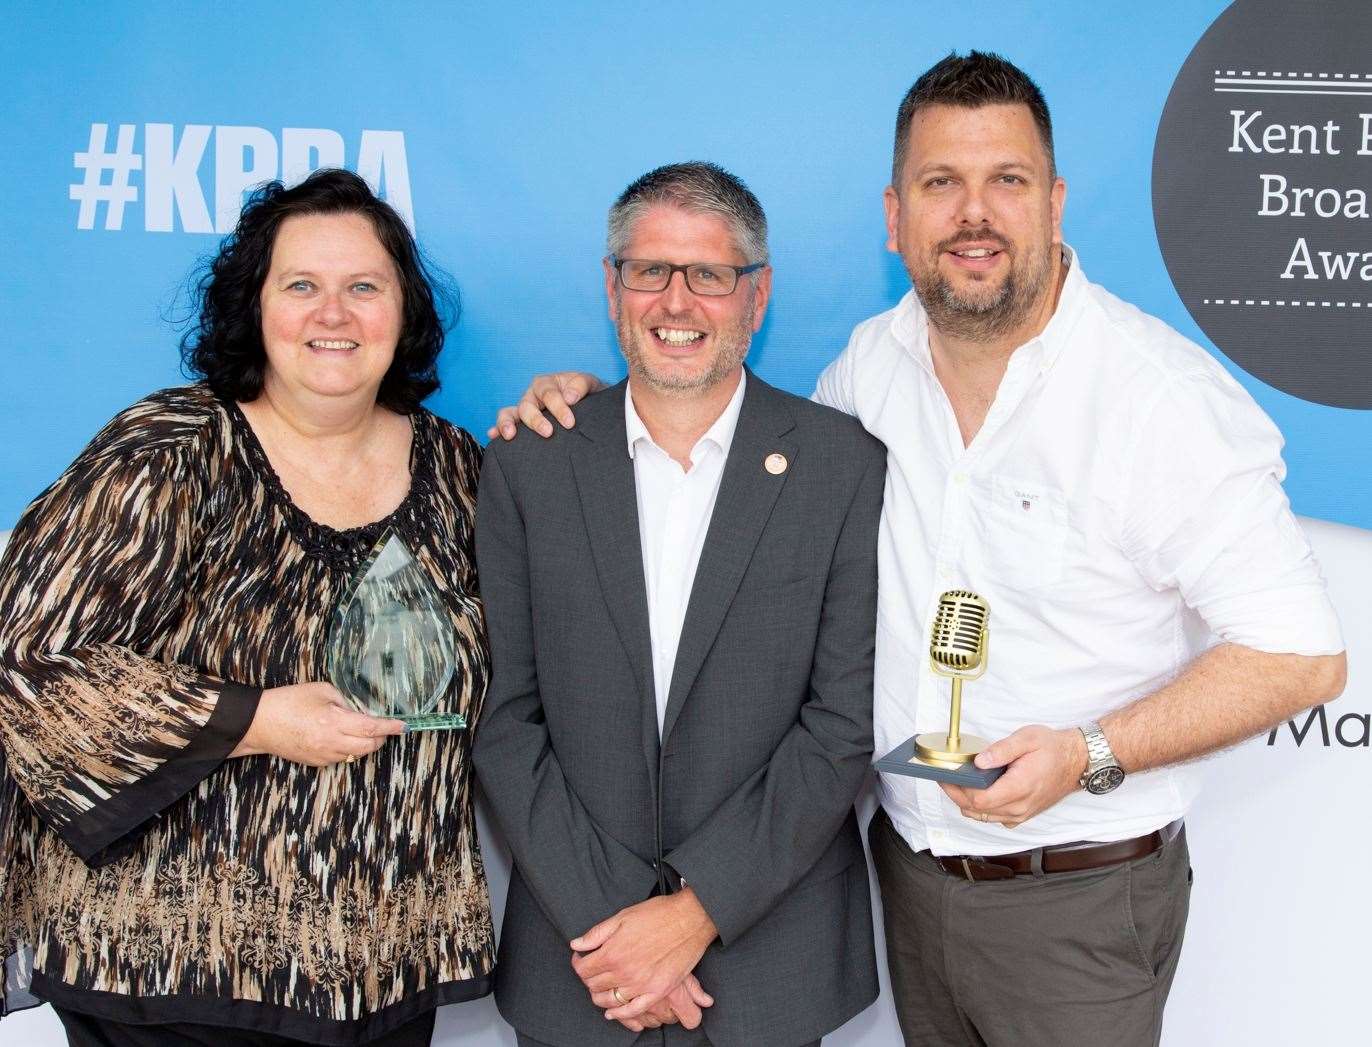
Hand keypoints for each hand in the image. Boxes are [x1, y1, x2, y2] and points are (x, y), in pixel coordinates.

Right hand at [230, 682, 404, 766]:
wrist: (259, 723)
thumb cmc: (289, 701)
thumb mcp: (323, 691)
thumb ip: (346, 701)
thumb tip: (364, 711)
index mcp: (333, 722)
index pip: (371, 728)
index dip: (391, 728)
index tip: (404, 726)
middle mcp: (330, 742)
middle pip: (368, 747)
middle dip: (381, 738)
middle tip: (384, 727)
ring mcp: (322, 755)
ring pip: (356, 756)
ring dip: (364, 745)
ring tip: (361, 731)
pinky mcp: (315, 763)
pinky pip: (341, 759)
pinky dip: (348, 750)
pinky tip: (342, 738)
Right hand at [487, 371, 602, 440]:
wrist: (589, 406)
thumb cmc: (587, 394)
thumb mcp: (590, 384)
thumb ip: (581, 386)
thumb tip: (569, 397)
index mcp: (547, 384)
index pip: (549, 394)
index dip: (558, 408)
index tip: (570, 423)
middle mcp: (532, 395)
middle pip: (527, 405)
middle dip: (536, 420)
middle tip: (549, 433)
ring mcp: (525, 410)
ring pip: (510, 413)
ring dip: (507, 423)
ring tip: (510, 435)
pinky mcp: (522, 424)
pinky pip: (505, 425)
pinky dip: (497, 429)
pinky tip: (493, 436)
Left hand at [570, 889, 716, 1023]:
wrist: (690, 918)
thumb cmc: (657, 914)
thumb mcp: (622, 917)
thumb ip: (597, 934)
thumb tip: (576, 945)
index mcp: (612, 952)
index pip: (583, 969)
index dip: (578, 963)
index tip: (581, 958)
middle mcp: (624, 972)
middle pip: (594, 985)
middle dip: (589, 978)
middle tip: (592, 970)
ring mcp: (641, 985)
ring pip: (610, 1000)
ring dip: (600, 996)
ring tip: (601, 987)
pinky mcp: (658, 991)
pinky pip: (634, 1010)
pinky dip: (621, 1015)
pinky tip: (613, 1012)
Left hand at [939, 725, 1086, 828]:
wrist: (1077, 761)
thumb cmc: (1053, 749)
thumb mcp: (1027, 739)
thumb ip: (1001, 750)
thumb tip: (979, 762)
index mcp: (1020, 787)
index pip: (979, 799)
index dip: (957, 789)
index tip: (945, 776)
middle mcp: (1020, 807)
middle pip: (976, 810)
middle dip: (956, 794)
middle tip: (945, 777)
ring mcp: (1021, 814)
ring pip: (983, 817)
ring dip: (966, 802)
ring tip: (957, 782)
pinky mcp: (1022, 815)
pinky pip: (994, 818)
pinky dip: (981, 808)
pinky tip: (977, 791)